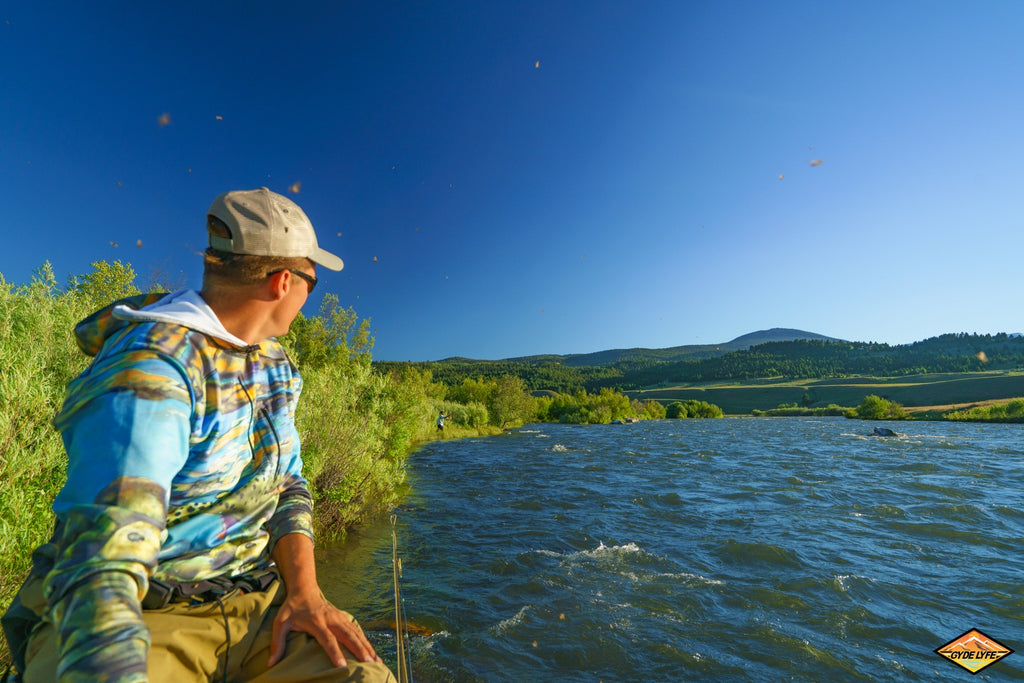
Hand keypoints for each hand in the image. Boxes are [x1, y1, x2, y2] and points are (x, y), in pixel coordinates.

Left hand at [267, 589, 382, 667]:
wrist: (304, 589)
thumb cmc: (292, 608)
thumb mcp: (280, 623)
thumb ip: (277, 642)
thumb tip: (271, 663)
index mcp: (316, 621)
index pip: (327, 639)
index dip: (334, 652)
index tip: (341, 666)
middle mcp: (331, 619)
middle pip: (348, 635)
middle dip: (359, 649)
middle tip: (368, 663)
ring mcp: (339, 617)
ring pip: (356, 633)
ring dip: (366, 646)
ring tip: (375, 661)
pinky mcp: (343, 618)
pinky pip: (356, 631)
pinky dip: (366, 641)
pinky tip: (373, 652)